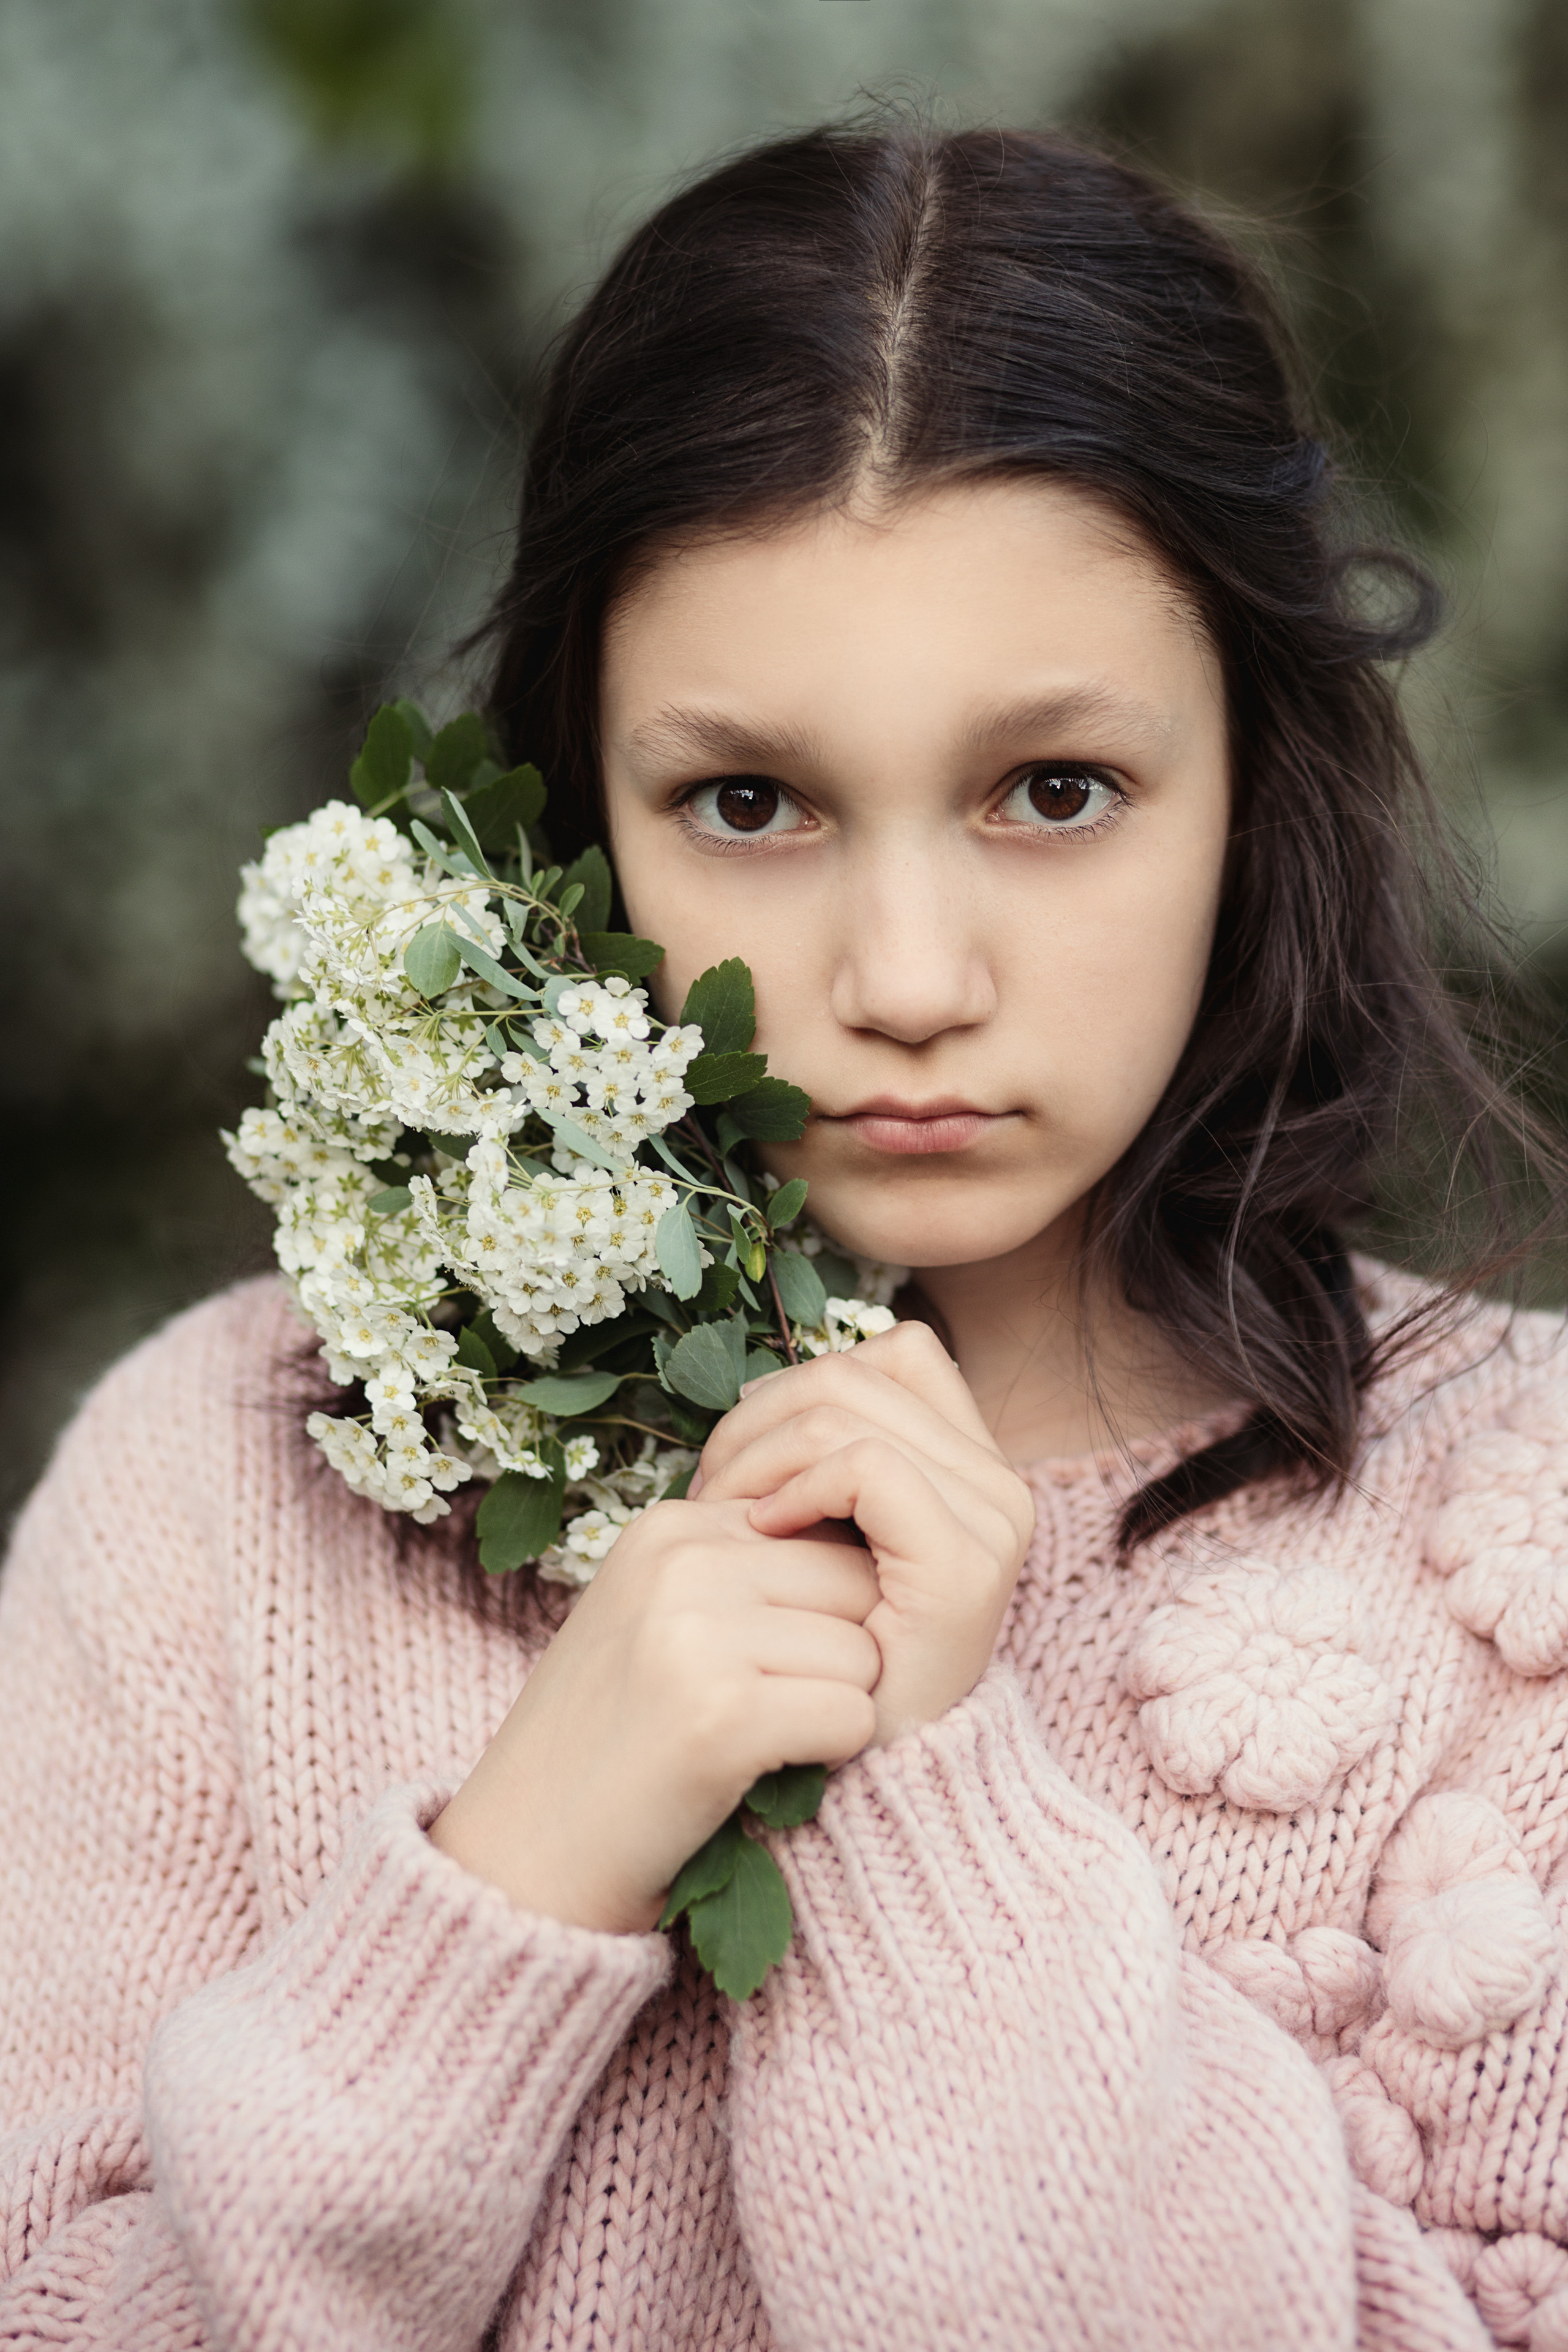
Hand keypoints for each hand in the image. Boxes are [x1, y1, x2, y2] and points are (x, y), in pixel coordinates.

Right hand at [429, 1497, 879, 1933]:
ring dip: (836, 1711)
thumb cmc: (613, 1739)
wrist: (522, 1858)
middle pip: (858, 1583)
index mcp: (672, 1525)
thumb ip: (747, 1569)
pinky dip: (830, 1760)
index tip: (769, 1665)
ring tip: (759, 1746)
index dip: (825, 1610)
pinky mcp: (720, 1714)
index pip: (827, 1529)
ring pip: (866, 1652)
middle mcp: (682, 1559)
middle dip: (844, 1654)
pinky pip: (854, 1718)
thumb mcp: (662, 1615)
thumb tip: (873, 1545)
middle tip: (776, 1711)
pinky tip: (764, 1778)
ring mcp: (696, 1633)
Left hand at [693, 1321, 1035, 1744]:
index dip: (804, 1383)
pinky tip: (761, 1535)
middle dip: (765, 1418)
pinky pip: (868, 1466)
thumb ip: (819, 1454)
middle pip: (861, 1371)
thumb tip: (754, 1380)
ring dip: (764, 1452)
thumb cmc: (815, 1654)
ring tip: (726, 1517)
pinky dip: (798, 1487)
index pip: (895, 1355)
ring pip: (852, 1410)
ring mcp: (992, 1522)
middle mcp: (998, 1485)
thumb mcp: (819, 1535)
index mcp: (971, 1467)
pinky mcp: (965, 1564)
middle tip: (713, 1491)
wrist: (842, 1776)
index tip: (744, 1453)